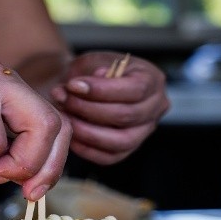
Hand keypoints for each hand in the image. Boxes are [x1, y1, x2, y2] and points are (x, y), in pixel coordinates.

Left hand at [50, 51, 169, 164]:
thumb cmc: (90, 72)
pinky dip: (87, 149)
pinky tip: (70, 136)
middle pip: (127, 115)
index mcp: (152, 79)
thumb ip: (86, 73)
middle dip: (89, 109)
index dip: (102, 90)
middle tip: (64, 101)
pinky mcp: (128, 149)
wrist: (83, 87)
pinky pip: (110, 157)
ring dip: (87, 132)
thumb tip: (79, 88)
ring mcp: (144, 132)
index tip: (72, 85)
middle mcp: (156, 107)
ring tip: (66, 119)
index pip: (136, 89)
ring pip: (121, 141)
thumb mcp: (89, 62)